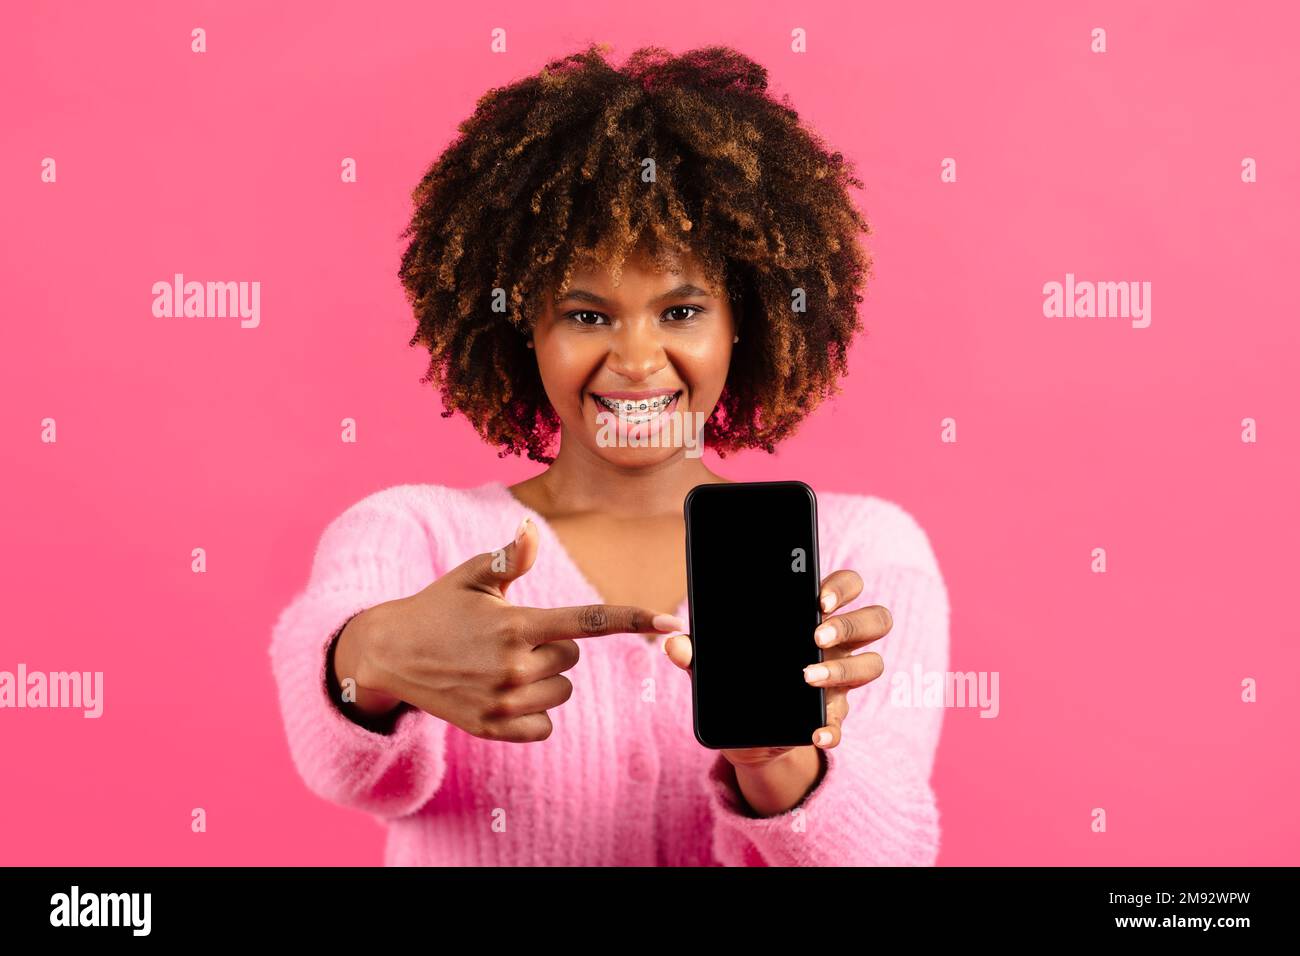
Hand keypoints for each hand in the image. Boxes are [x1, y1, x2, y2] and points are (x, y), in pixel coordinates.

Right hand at [345, 517, 684, 741]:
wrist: (388, 655)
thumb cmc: (437, 608)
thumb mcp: (470, 578)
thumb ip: (508, 559)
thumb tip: (531, 529)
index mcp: (516, 623)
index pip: (587, 622)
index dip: (631, 619)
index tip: (669, 621)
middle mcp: (513, 664)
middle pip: (571, 659)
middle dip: (550, 647)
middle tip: (509, 639)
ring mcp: (502, 700)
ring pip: (561, 693)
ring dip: (543, 680)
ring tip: (502, 666)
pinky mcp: (492, 728)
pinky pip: (543, 725)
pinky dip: (532, 713)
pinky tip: (501, 694)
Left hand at [663, 569, 891, 770]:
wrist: (747, 733)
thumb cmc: (738, 678)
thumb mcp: (714, 664)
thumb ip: (698, 653)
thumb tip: (674, 644)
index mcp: (812, 617)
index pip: (846, 587)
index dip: (841, 586)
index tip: (818, 597)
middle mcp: (836, 644)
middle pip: (875, 620)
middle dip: (851, 623)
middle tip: (815, 634)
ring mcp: (840, 680)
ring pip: (872, 664)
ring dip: (843, 668)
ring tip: (807, 676)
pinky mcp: (831, 717)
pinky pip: (844, 723)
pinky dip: (832, 728)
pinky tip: (814, 732)